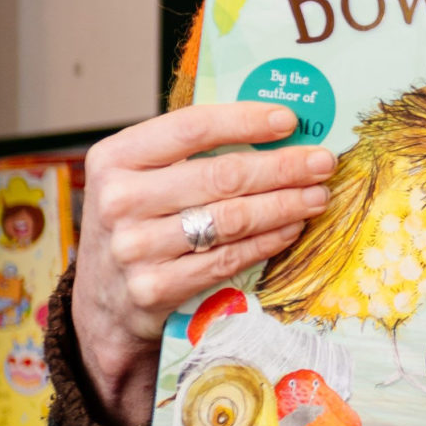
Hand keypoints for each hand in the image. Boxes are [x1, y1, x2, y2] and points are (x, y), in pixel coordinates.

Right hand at [71, 103, 335, 425]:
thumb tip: (271, 127)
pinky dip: (267, 241)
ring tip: (317, 195)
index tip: (289, 120)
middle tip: (322, 162)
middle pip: (221, 175)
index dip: (246, 121)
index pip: (191, 127)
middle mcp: (119, 201)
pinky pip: (228, 259)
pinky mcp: (155, 288)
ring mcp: (135, 248)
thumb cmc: (136, 225)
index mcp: (113, 159)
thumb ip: (187, 153)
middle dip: (283, 167)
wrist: (102, 305)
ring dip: (285, 204)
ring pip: (231, 219)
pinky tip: (291, 228)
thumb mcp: (140, 178)